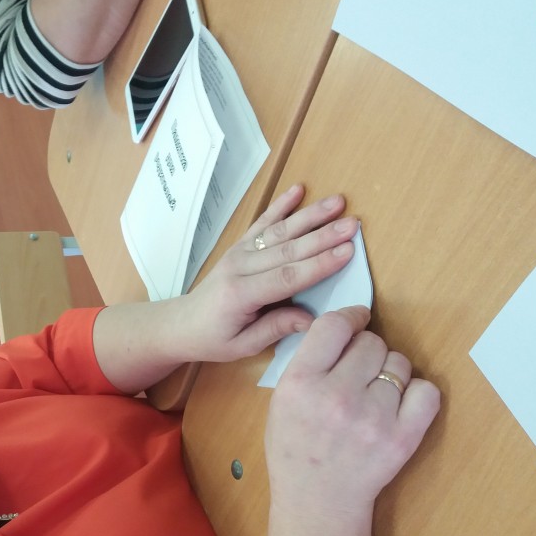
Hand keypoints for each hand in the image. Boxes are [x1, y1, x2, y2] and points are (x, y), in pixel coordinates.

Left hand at [176, 184, 358, 362]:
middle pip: (287, 248)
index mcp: (240, 294)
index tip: (347, 252)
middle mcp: (239, 267)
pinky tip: (298, 189)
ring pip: (279, 231)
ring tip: (338, 202)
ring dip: (310, 215)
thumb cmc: (213, 339)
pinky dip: (281, 205)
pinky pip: (263, 223)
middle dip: (323, 235)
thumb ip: (276, 329)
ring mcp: (239, 253)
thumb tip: (312, 319)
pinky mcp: (240, 246)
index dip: (318, 264)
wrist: (182, 323)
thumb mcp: (243, 345)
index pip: (286, 277)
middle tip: (353, 224)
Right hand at [265, 306, 440, 518]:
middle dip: (368, 351)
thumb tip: (345, 328)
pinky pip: (427, 391)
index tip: (357, 321)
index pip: (335, 326)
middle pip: (372, 342)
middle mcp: (337, 396)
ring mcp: (373, 417)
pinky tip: (399, 405)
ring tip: (375, 395)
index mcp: (300, 383)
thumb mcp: (281, 400)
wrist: (317, 501)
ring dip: (391, 373)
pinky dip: (417, 393)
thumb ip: (308, 362)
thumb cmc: (296, 450)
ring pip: (400, 364)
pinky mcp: (403, 437)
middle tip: (360, 371)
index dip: (351, 317)